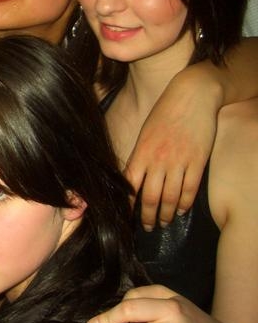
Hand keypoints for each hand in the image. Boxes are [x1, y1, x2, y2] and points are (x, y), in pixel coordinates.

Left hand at [125, 72, 218, 229]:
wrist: (192, 95)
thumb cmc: (166, 110)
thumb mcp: (146, 132)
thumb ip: (141, 154)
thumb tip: (134, 176)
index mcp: (141, 152)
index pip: (130, 185)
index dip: (127, 204)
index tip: (125, 217)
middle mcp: (158, 160)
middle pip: (150, 198)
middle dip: (148, 217)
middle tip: (148, 227)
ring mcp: (179, 162)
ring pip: (170, 198)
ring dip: (166, 214)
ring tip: (164, 222)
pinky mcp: (197, 161)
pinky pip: (190, 189)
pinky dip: (185, 203)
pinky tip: (182, 211)